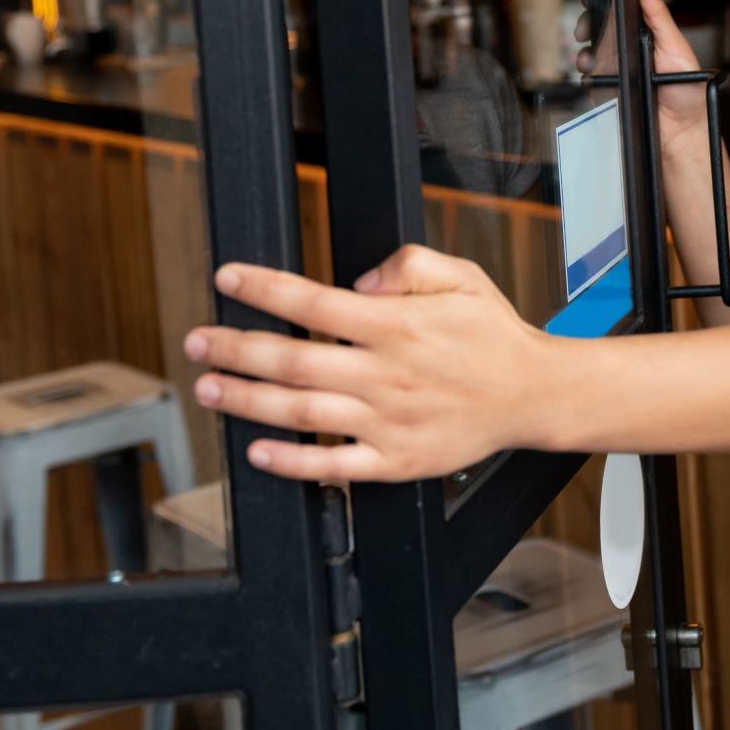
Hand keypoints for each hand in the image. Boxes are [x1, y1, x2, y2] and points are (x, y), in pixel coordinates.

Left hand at [184, 246, 559, 481]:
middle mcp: (387, 373)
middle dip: (234, 347)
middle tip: (197, 341)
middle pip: (292, 359)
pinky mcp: (396, 460)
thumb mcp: (461, 275)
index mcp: (397, 325)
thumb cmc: (492, 334)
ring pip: (301, 412)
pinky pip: (334, 465)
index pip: (313, 302)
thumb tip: (358, 282)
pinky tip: (258, 451)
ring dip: (247, 400)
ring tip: (210, 389)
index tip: (227, 279)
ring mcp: (389, 421)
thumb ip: (408, 264)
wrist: (533, 395)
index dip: (263, 288)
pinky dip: (293, 462)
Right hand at [576, 0, 709, 163]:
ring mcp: (618, 71)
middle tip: (585, 29)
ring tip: (589, 58)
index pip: (621, 12)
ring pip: (590, 53)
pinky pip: (590, 79)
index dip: (605, 2)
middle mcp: (630, 51)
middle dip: (587, 25)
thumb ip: (658, 14)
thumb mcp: (675, 46)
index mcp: (647, 35)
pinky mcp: (609, 91)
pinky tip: (592, 75)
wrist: (682, 133)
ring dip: (584, 52)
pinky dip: (586, 75)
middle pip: (600, 30)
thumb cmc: (688, 92)